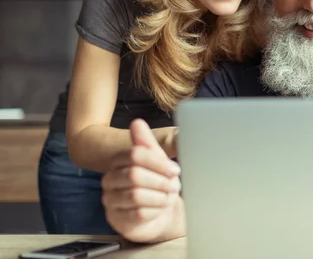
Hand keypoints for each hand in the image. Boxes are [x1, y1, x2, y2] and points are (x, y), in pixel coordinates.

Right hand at [102, 119, 182, 242]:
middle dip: (160, 181)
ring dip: (159, 197)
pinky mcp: (116, 219)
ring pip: (136, 195)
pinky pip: (137, 214)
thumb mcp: (157, 160)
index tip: (175, 170)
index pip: (135, 154)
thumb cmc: (157, 183)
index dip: (158, 162)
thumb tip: (136, 122)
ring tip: (169, 197)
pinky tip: (160, 209)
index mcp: (119, 161)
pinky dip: (155, 210)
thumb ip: (146, 143)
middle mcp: (110, 179)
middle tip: (174, 185)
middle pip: (134, 175)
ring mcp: (111, 200)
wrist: (158, 213)